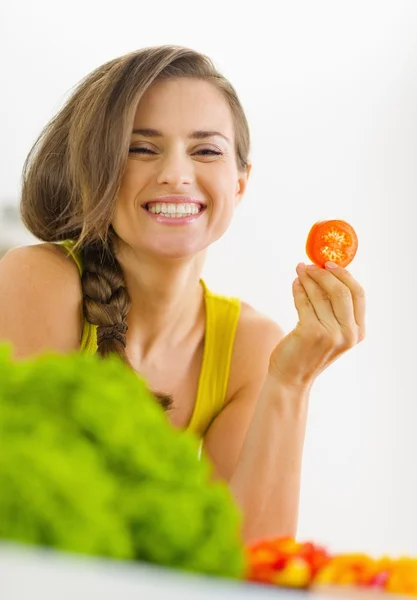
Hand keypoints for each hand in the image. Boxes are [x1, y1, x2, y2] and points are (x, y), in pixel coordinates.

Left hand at [268, 261, 365, 391]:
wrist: (291, 378)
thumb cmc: (309, 352)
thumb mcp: (331, 332)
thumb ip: (335, 309)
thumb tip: (327, 273)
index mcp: (358, 332)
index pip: (358, 294)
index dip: (344, 275)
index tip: (330, 264)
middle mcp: (348, 333)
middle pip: (341, 291)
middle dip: (324, 273)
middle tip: (310, 264)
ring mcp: (330, 333)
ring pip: (320, 294)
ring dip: (308, 278)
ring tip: (300, 270)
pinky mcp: (310, 332)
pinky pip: (304, 301)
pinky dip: (298, 289)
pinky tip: (295, 283)